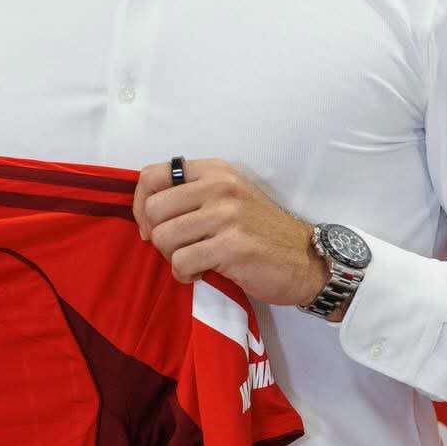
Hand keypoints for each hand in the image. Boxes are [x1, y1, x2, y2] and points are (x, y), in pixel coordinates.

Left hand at [133, 157, 327, 307]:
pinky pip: (181, 262)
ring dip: (172, 257)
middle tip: (177, 248)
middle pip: (154, 210)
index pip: (151, 176)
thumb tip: (144, 212)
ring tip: (193, 261)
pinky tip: (201, 273)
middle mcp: (220, 187)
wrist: (306, 260)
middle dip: (157, 236)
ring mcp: (227, 215)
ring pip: (164, 238)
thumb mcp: (228, 197)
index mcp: (214, 171)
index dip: (140, 204)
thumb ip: (190, 194)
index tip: (150, 225)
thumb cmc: (260, 231)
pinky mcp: (232, 246)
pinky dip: (184, 274)